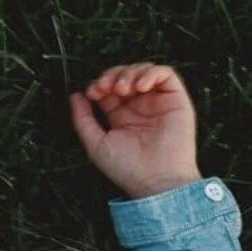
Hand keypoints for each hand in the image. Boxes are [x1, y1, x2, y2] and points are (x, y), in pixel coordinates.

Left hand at [69, 63, 200, 198]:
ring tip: (123, 89)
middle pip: (124, 75)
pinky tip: (140, 86)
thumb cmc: (126, 167)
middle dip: (111, 75)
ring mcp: (158, 102)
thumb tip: (75, 96)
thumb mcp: (96, 143)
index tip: (92, 93)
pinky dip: (151, 73)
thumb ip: (83, 119)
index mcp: (121, 116)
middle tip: (106, 87)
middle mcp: (140, 107)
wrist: (156, 180)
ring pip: (143, 70)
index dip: (99, 84)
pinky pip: (166, 74)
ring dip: (129, 73)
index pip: (108, 88)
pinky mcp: (176, 99)